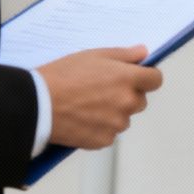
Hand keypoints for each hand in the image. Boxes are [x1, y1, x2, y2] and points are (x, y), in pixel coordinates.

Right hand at [42, 45, 163, 149]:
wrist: (39, 104)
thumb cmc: (63, 76)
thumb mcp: (94, 55)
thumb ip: (124, 55)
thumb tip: (143, 54)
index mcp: (127, 79)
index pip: (155, 80)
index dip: (147, 77)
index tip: (138, 76)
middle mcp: (127, 103)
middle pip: (140, 100)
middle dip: (127, 95)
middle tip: (103, 89)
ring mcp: (116, 124)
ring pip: (123, 118)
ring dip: (114, 113)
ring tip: (88, 104)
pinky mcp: (104, 140)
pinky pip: (110, 134)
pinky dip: (100, 127)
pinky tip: (83, 118)